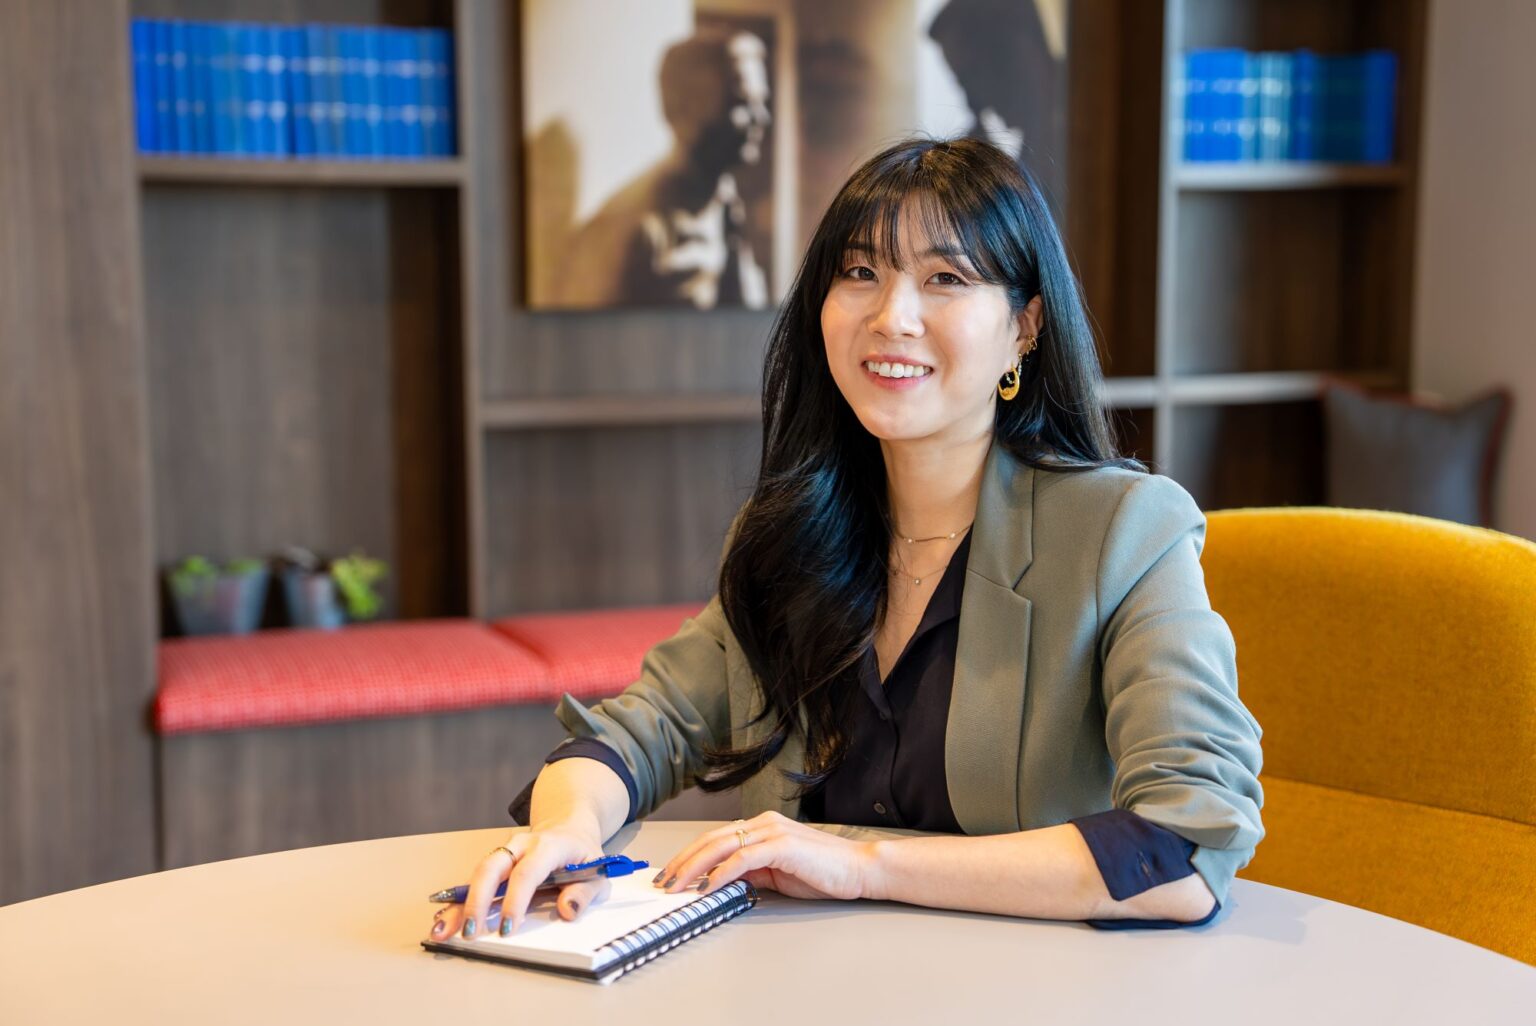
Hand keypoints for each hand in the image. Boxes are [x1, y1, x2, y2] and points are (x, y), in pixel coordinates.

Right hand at [427, 821, 612, 941]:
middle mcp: (522, 845)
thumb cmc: (583, 854)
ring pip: (477, 873)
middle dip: (478, 900)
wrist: (569, 827)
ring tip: (443, 931)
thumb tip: (568, 911)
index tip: (508, 930)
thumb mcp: (598, 872)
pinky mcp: (496, 862)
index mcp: (550, 846)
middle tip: (470, 931)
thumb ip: (585, 892)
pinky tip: (444, 920)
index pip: (527, 872)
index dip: (516, 901)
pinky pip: (475, 880)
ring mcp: (505, 851)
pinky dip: (458, 900)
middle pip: (492, 867)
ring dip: (459, 902)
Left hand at [655, 812, 878, 900]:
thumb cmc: (824, 872)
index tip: (672, 874)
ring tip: (676, 885)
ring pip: (721, 846)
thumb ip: (752, 873)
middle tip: (663, 881)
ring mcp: (772, 832)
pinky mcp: (782, 846)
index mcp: (762, 827)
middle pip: (711, 839)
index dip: (690, 856)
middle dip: (682, 861)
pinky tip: (706, 887)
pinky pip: (742, 859)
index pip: (716, 839)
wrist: (858, 869)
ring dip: (693, 868)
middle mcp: (764, 823)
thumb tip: (723, 881)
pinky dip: (720, 873)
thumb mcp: (778, 874)